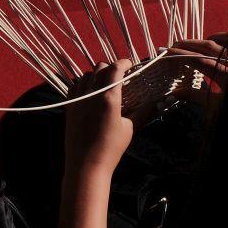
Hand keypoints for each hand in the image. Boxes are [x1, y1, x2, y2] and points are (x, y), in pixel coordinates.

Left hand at [64, 60, 134, 176]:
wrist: (86, 164)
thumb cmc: (111, 148)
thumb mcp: (131, 128)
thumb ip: (144, 111)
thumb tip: (158, 102)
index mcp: (108, 98)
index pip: (115, 69)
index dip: (124, 62)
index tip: (130, 64)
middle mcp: (90, 95)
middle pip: (100, 68)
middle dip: (111, 68)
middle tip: (120, 76)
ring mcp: (77, 100)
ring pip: (86, 75)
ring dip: (97, 75)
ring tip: (106, 84)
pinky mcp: (69, 106)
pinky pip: (75, 85)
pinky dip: (84, 83)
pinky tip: (91, 92)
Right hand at [167, 32, 227, 110]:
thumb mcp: (216, 109)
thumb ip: (196, 97)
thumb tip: (176, 93)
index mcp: (225, 76)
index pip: (197, 59)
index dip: (179, 54)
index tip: (165, 53)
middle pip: (207, 46)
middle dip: (188, 44)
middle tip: (173, 47)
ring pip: (224, 39)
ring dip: (207, 40)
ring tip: (195, 45)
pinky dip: (224, 38)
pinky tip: (217, 45)